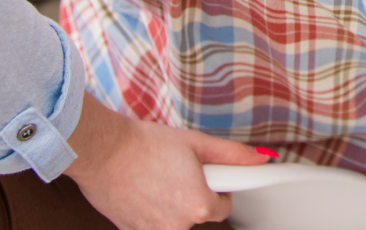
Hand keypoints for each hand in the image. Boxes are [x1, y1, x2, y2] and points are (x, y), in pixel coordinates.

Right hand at [65, 94, 266, 229]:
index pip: (222, 207)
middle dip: (191, 194)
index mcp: (198, 205)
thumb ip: (233, 154)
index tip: (208, 177)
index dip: (218, 189)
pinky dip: (150, 210)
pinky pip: (151, 224)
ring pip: (173, 220)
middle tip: (176, 170)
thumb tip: (262, 158)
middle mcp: (177, 225)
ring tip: (156, 177)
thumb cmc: (146, 144)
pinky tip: (141, 189)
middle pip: (196, 214)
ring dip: (170, 204)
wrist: (103, 150)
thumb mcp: (197, 143)